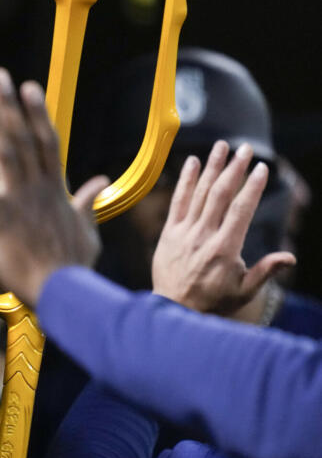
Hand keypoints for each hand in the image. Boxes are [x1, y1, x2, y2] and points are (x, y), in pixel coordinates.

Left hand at [0, 68, 108, 307]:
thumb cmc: (73, 266)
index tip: (29, 88)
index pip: (47, 141)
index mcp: (56, 188)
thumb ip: (88, 201)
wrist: (61, 291)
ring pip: (5, 151)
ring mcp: (18, 198)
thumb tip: (100, 181)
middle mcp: (37, 186)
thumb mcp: (87, 230)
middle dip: (10, 105)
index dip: (37, 113)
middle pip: (23, 136)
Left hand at [151, 141, 295, 314]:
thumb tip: (290, 257)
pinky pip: (177, 202)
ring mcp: (183, 232)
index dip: (251, 187)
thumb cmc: (213, 302)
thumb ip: (265, 272)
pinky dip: (184, 181)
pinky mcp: (168, 233)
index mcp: (225, 248)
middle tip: (245, 148)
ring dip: (210, 167)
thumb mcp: (244, 291)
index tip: (261, 168)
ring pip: (198, 194)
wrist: (173, 310)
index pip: (241, 210)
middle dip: (233, 169)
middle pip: (219, 195)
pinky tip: (191, 162)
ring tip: (221, 146)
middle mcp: (203, 236)